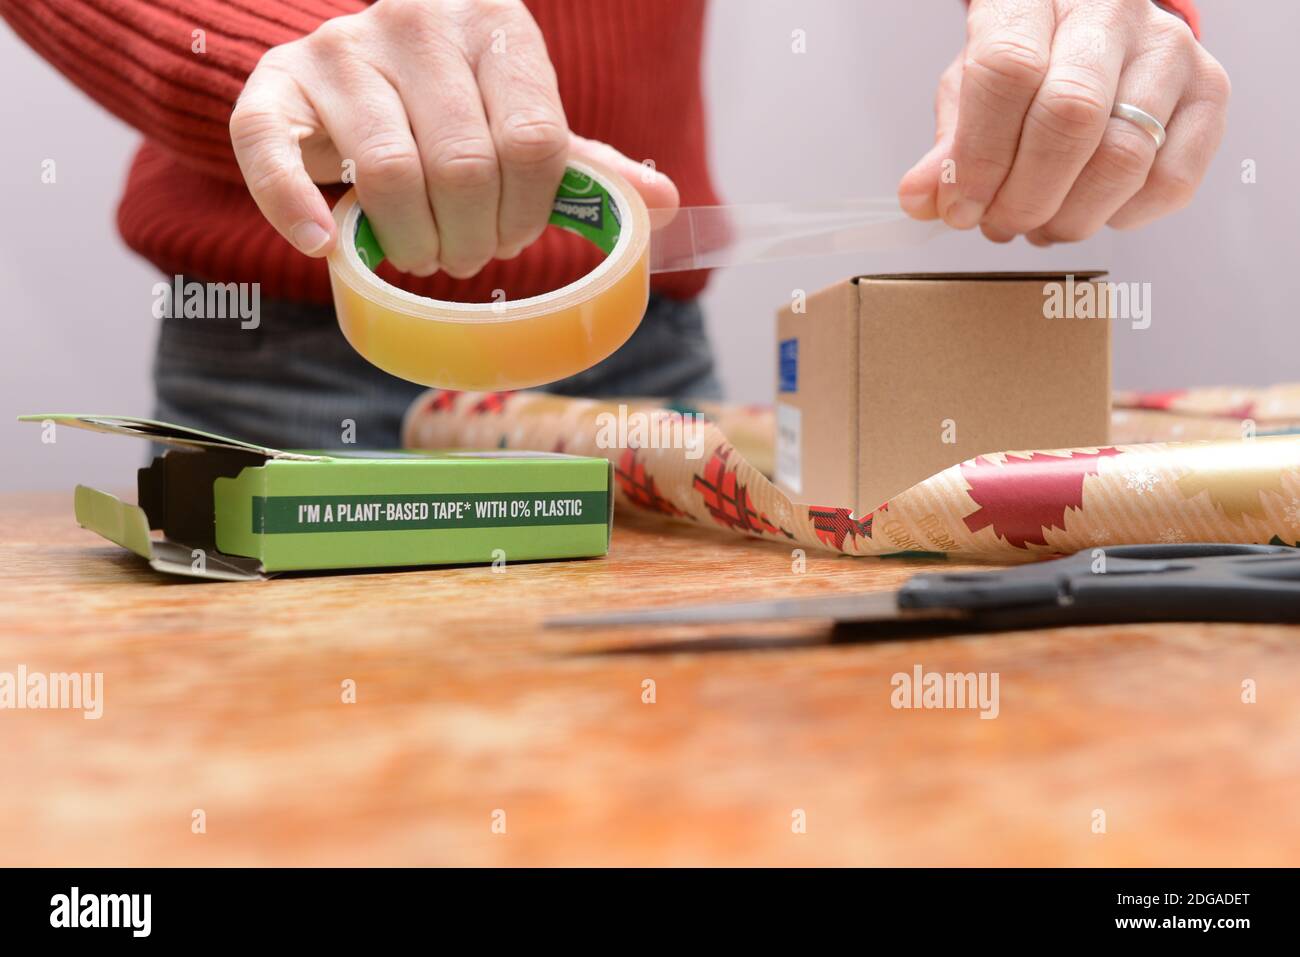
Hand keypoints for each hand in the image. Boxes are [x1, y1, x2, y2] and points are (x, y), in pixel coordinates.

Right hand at [230, 0, 676, 275]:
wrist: (357, 72)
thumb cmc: (454, 108)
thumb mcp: (522, 123)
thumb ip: (583, 166)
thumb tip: (664, 206)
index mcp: (496, 24)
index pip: (536, 141)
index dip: (529, 213)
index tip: (513, 235)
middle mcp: (416, 23)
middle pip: (465, 167)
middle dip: (472, 239)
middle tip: (465, 256)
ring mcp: (340, 50)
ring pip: (389, 175)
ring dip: (411, 244)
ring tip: (420, 254)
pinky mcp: (276, 85)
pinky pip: (273, 153)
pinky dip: (297, 211)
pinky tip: (324, 245)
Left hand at [898, 0, 1228, 244]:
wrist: (1093, 31)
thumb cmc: (1026, 60)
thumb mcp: (970, 87)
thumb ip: (948, 147)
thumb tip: (922, 200)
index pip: (1007, 71)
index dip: (980, 156)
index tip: (960, 207)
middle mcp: (1111, 14)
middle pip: (1071, 118)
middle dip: (1025, 196)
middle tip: (999, 225)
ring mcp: (1170, 51)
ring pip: (1124, 158)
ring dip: (1069, 218)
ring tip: (1037, 225)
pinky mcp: (1210, 92)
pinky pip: (1170, 181)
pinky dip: (1120, 217)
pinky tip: (1089, 209)